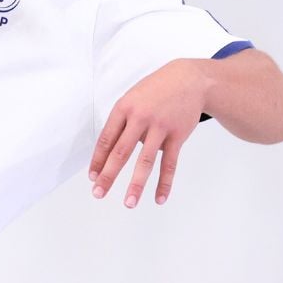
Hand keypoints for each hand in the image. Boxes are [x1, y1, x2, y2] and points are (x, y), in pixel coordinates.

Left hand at [88, 59, 209, 207]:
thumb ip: (123, 123)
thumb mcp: (133, 98)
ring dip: (136, 184)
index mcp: (123, 109)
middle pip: (121, 152)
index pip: (106, 139)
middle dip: (108, 175)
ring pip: (145, 161)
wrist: (190, 79)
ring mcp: (160, 127)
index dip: (98, 160)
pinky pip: (170, 163)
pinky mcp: (178, 135)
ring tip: (128, 203)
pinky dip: (164, 182)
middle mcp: (140, 118)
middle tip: (98, 193)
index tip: (92, 177)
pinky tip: (159, 198)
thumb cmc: (156, 90)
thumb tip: (115, 152)